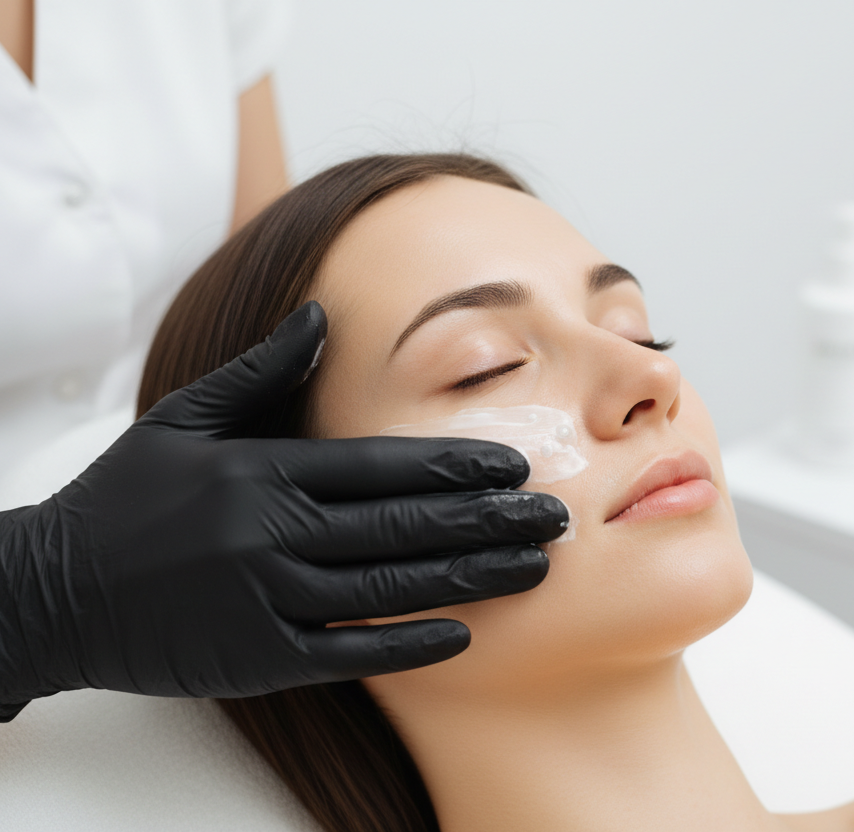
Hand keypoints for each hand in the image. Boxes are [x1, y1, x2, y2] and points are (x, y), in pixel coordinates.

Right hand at [0, 302, 566, 718]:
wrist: (50, 592)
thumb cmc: (124, 498)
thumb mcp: (184, 418)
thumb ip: (261, 370)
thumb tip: (320, 314)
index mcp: (263, 471)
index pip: (383, 465)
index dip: (457, 465)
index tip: (516, 465)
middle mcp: (272, 534)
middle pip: (405, 525)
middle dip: (489, 520)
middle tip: (554, 517)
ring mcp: (266, 600)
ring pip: (391, 588)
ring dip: (471, 578)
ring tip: (533, 569)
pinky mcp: (256, 659)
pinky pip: (350, 654)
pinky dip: (409, 645)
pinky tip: (464, 634)